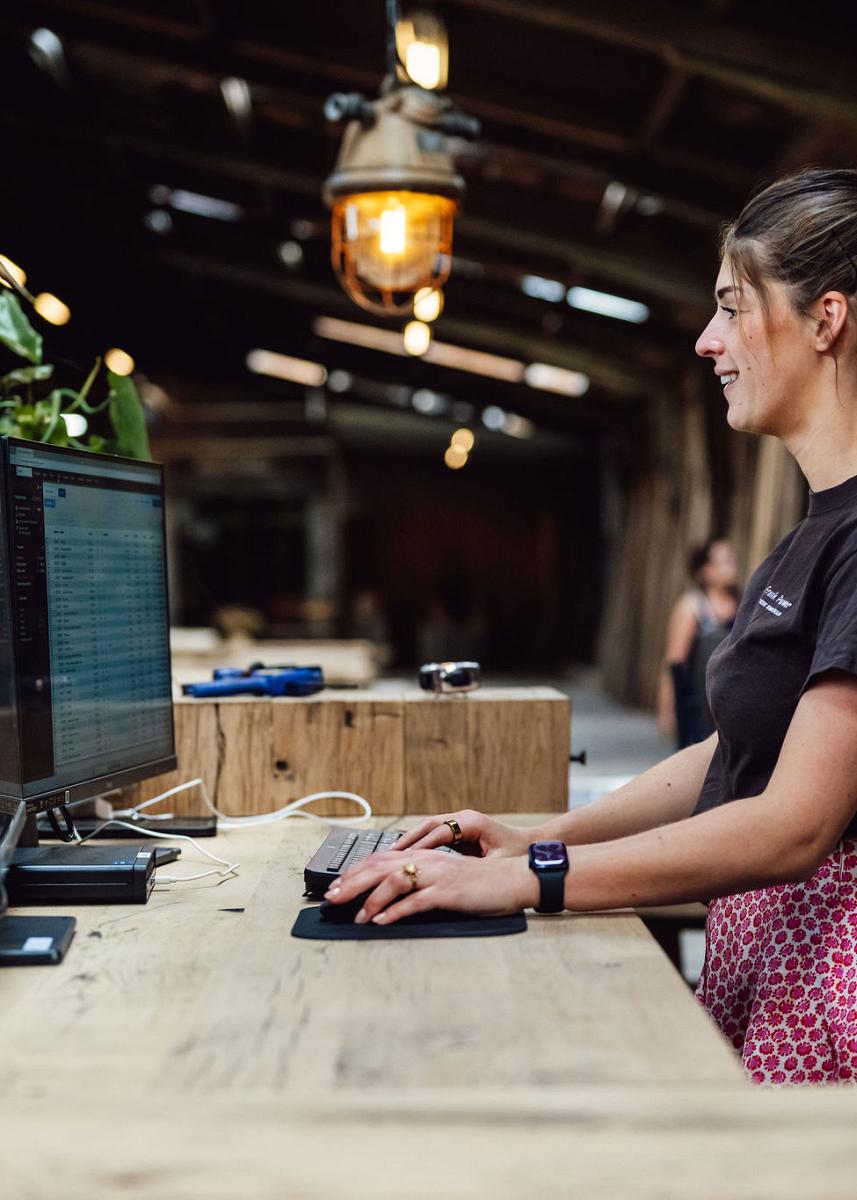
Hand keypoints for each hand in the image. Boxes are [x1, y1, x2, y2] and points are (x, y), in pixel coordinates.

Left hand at [325, 848, 538, 925]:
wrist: (515, 879)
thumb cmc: (482, 884)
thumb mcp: (446, 878)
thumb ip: (422, 882)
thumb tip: (393, 895)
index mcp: (425, 856)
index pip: (381, 859)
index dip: (356, 871)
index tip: (337, 885)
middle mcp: (428, 861)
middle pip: (380, 867)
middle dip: (352, 883)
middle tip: (331, 898)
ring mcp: (438, 875)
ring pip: (394, 881)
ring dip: (371, 900)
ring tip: (356, 916)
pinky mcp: (448, 892)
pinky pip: (415, 901)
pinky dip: (395, 911)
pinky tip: (381, 921)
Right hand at [393, 809, 534, 857]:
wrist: (531, 847)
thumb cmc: (517, 856)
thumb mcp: (497, 864)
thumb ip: (473, 867)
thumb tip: (450, 876)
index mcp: (472, 823)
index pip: (439, 832)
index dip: (420, 846)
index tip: (402, 859)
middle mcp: (464, 819)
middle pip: (427, 826)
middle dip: (407, 840)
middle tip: (387, 855)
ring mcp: (460, 823)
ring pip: (427, 829)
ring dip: (409, 842)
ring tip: (389, 856)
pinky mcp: (458, 832)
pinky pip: (433, 836)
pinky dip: (418, 845)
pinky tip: (405, 858)